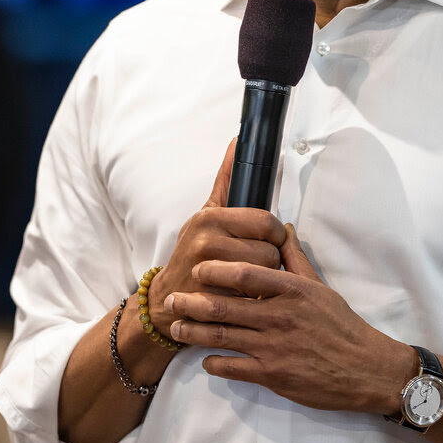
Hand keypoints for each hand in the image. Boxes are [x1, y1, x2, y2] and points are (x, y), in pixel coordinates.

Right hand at [147, 139, 287, 333]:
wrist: (168, 297)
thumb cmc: (194, 252)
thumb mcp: (207, 214)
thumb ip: (226, 181)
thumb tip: (235, 143)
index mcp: (210, 217)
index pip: (265, 221)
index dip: (275, 233)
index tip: (268, 239)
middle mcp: (206, 241)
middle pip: (270, 250)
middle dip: (270, 259)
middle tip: (257, 262)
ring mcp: (207, 271)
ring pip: (265, 273)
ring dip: (265, 279)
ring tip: (250, 278)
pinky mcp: (211, 299)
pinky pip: (253, 295)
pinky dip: (253, 296)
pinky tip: (242, 293)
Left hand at [164, 224, 415, 414]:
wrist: (365, 368)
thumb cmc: (342, 325)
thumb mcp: (321, 287)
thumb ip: (296, 259)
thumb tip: (283, 228)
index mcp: (292, 291)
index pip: (246, 275)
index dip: (217, 270)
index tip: (198, 267)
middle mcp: (280, 317)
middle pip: (226, 306)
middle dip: (193, 302)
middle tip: (172, 298)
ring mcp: (275, 348)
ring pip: (223, 337)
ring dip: (194, 332)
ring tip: (176, 327)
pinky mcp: (274, 376)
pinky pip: (235, 368)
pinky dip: (215, 363)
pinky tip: (204, 359)